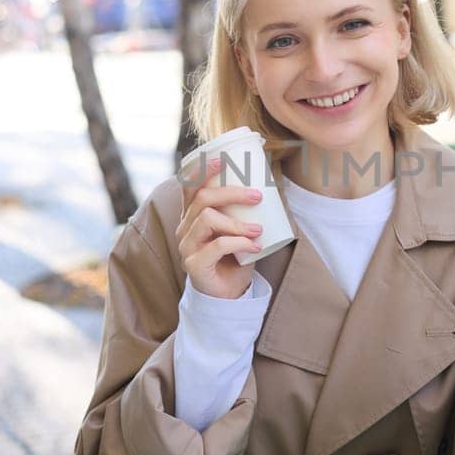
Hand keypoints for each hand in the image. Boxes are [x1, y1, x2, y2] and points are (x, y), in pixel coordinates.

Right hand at [177, 158, 264, 298]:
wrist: (229, 294)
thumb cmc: (235, 258)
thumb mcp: (239, 230)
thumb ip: (244, 212)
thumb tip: (270, 187)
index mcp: (192, 216)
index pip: (188, 187)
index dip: (201, 171)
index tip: (221, 160)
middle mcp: (185, 229)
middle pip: (202, 199)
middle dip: (231, 193)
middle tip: (256, 196)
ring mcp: (187, 247)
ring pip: (207, 219)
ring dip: (237, 222)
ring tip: (258, 229)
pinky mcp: (194, 265)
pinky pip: (217, 246)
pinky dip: (239, 243)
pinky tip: (255, 246)